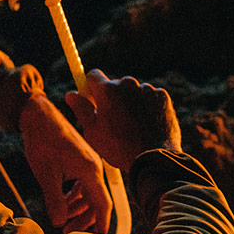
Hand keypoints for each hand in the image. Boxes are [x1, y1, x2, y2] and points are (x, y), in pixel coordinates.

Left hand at [19, 94, 111, 233]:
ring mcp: (89, 164)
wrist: (39, 116)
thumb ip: (54, 199)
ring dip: (78, 209)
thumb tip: (58, 222)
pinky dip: (75, 197)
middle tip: (67, 233)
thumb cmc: (42, 142)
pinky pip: (84, 185)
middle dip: (85, 220)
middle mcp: (95, 168)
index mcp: (91, 171)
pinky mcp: (81, 162)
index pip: (103, 204)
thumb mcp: (46, 174)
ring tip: (61, 222)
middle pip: (97, 202)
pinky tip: (62, 204)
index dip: (102, 224)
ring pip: (90, 194)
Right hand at [64, 70, 181, 171]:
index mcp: (107, 89)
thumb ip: (81, 109)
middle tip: (114, 119)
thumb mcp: (93, 132)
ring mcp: (147, 89)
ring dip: (130, 102)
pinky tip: (146, 124)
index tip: (92, 100)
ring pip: (133, 91)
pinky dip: (147, 106)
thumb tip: (71, 94)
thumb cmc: (119, 147)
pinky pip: (150, 97)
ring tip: (133, 126)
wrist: (154, 158)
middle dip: (112, 97)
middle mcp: (128, 83)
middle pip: (115, 84)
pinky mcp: (162, 96)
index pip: (93, 75)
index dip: (91, 88)